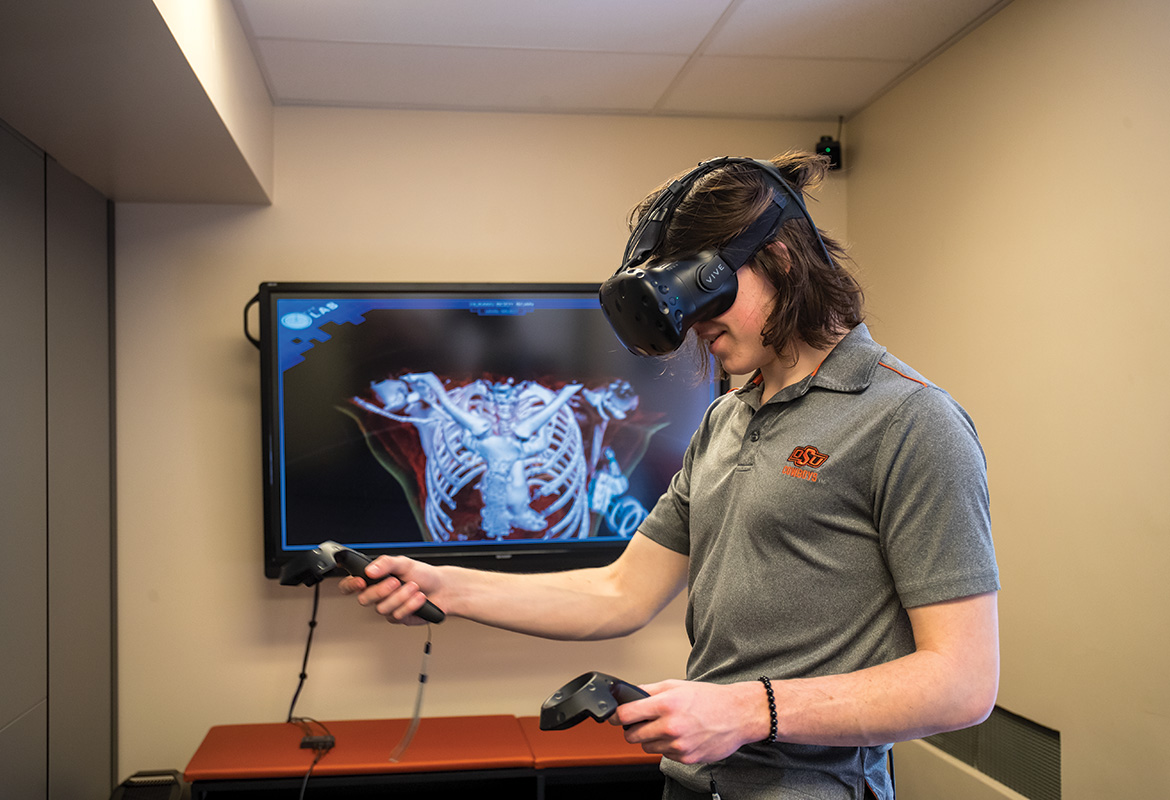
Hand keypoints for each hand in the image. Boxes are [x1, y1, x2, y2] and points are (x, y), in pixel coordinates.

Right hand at [338, 555, 441, 624]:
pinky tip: (419, 599)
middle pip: (364, 599)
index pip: (350, 585)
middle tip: (396, 582)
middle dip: (382, 590)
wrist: (443, 589)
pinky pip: (397, 615)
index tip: (361, 582)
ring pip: (382, 608)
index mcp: (375, 579)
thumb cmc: (423, 575)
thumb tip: (370, 570)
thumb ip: (385, 563)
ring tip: (414, 588)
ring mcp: (388, 607)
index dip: (350, 585)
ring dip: (402, 596)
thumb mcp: (404, 562)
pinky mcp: (399, 618)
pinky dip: (411, 605)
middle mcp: (379, 595)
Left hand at [613, 679, 769, 763]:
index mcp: (666, 704)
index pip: (626, 715)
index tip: (614, 716)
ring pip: (647, 747)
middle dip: (633, 728)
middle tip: (643, 721)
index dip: (616, 715)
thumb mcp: (676, 685)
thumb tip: (627, 693)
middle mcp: (670, 726)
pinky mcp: (686, 757)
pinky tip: (679, 735)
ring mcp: (678, 744)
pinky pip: (664, 754)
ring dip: (650, 738)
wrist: (737, 715)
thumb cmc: (709, 699)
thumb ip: (649, 690)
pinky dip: (667, 746)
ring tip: (666, 726)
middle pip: (632, 735)